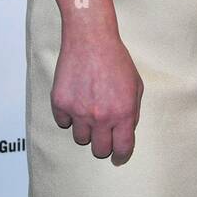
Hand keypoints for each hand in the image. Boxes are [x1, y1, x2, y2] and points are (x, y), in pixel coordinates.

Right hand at [51, 28, 143, 163]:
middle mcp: (101, 116)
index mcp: (123, 113)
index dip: (121, 156)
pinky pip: (63, 123)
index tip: (118, 157)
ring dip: (86, 130)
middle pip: (99, 150)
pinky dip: (69, 117)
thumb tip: (126, 132)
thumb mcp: (136, 85)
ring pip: (81, 139)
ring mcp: (79, 111)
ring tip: (89, 111)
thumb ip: (132, 111)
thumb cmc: (115, 60)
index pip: (123, 148)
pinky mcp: (60, 104)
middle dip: (103, 145)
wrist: (90, 40)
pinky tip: (76, 100)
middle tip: (103, 133)